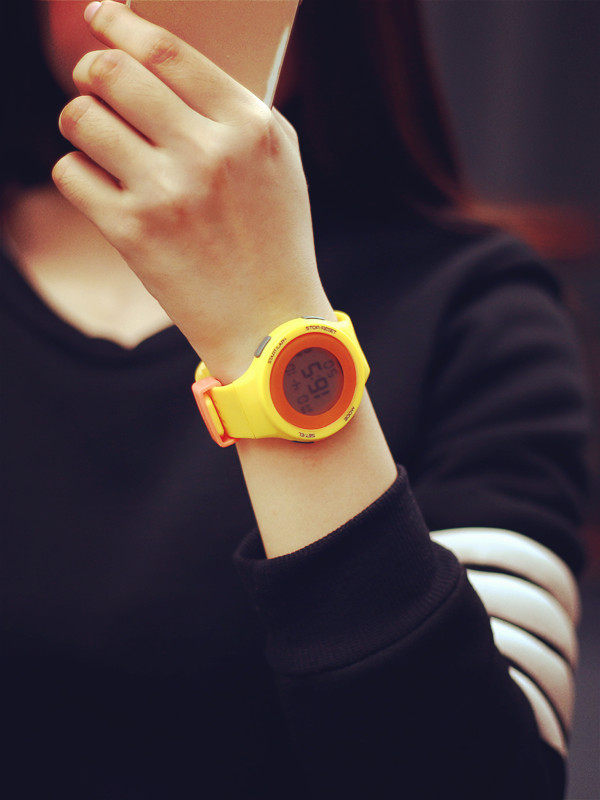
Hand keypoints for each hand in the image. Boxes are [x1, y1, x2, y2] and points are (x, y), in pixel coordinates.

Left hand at [53, 0, 333, 380]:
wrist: (270, 322)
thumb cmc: (274, 237)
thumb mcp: (278, 160)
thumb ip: (231, 105)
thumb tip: (161, 58)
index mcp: (249, 126)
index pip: (165, 50)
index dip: (119, 22)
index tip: (99, 13)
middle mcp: (207, 152)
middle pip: (111, 72)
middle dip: (91, 71)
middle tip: (94, 85)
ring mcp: (167, 193)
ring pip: (80, 117)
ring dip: (80, 122)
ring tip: (100, 142)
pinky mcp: (133, 233)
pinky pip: (70, 173)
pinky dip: (79, 175)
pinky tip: (107, 191)